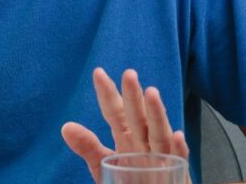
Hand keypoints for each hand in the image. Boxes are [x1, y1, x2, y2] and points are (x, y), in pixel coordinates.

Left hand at [61, 68, 189, 183]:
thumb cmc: (129, 180)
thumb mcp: (102, 165)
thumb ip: (88, 147)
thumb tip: (66, 127)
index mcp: (125, 136)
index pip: (115, 111)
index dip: (107, 94)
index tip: (98, 73)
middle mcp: (143, 142)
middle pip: (138, 117)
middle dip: (133, 96)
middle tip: (129, 74)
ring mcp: (160, 156)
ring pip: (159, 133)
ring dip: (157, 114)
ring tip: (152, 93)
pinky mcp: (176, 172)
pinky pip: (178, 160)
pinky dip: (179, 149)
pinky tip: (178, 136)